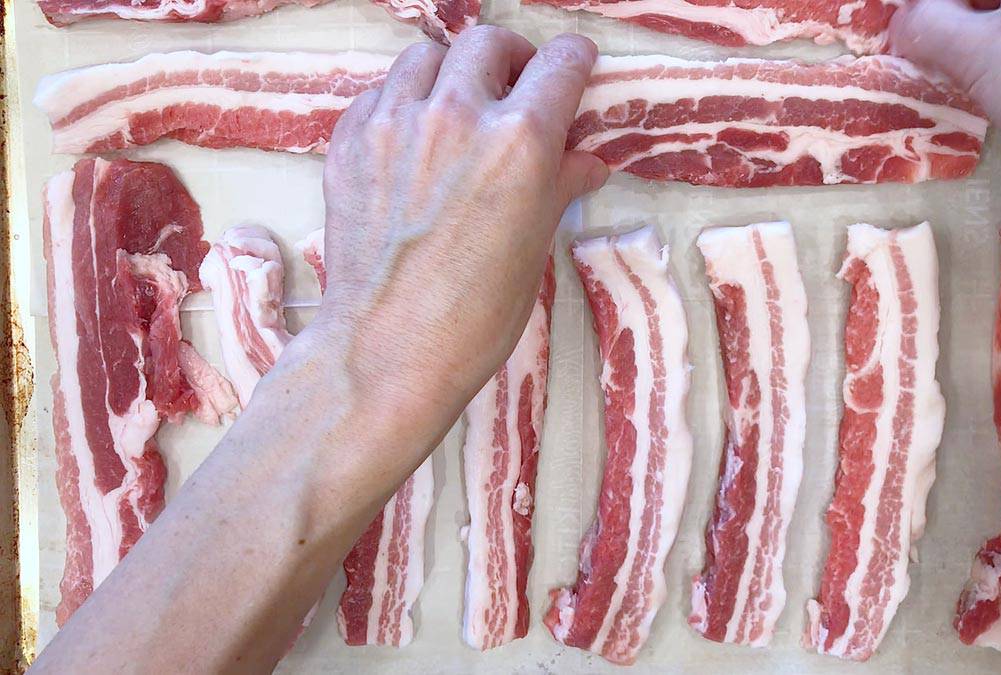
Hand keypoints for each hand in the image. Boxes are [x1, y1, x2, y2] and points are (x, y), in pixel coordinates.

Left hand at [306, 27, 607, 439]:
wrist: (390, 349)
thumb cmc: (477, 314)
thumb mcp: (536, 246)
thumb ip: (559, 185)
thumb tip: (584, 162)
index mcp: (518, 140)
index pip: (558, 65)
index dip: (574, 61)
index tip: (574, 66)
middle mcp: (456, 116)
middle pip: (487, 44)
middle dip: (510, 59)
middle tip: (515, 88)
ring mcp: (395, 125)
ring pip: (426, 57)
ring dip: (451, 73)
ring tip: (458, 108)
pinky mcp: (350, 143)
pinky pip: (380, 94)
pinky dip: (403, 102)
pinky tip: (412, 138)